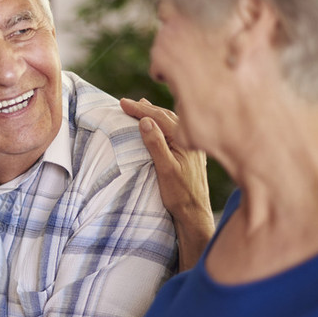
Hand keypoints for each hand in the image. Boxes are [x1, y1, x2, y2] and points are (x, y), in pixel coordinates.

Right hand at [120, 97, 214, 269]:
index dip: (140, 109)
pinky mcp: (190, 154)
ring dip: (155, 114)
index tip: (122, 103)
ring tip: (142, 107)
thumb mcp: (165, 169)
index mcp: (185, 141)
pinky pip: (175, 131)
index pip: (160, 117)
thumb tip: (146, 121)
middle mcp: (190, 141)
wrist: (195, 213)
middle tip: (126, 103)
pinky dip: (163, 124)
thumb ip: (156, 144)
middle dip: (146, 108)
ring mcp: (192, 147)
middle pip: (167, 116)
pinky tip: (158, 126)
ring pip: (172, 123)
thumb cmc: (179, 194)